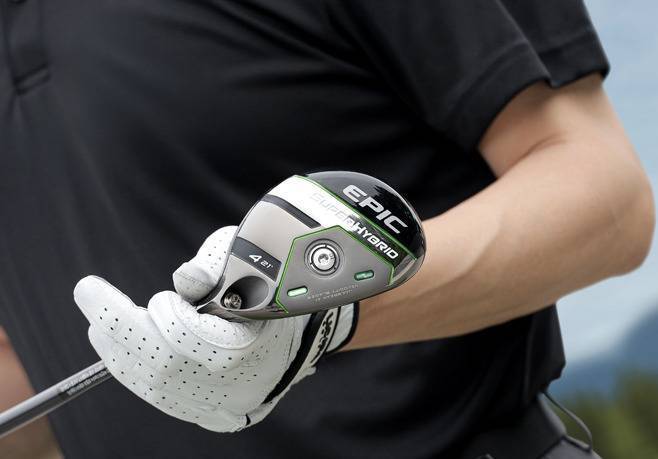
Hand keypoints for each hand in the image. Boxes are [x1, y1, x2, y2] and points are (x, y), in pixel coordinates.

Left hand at [74, 226, 355, 431]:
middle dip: (121, 329)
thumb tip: (183, 280)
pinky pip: (166, 400)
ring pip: (160, 388)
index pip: (194, 338)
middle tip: (90, 297)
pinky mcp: (218, 415)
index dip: (159, 316)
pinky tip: (118, 354)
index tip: (132, 291)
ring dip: (120, 354)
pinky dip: (137, 376)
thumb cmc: (271, 288)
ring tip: (97, 327)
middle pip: (167, 365)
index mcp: (259, 340)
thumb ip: (219, 262)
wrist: (303, 331)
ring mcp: (229, 404)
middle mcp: (243, 381)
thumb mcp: (253, 258)